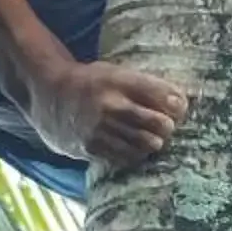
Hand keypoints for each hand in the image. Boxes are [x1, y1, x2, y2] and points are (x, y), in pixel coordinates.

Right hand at [25, 57, 187, 171]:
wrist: (50, 96)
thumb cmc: (91, 83)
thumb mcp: (114, 72)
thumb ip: (144, 85)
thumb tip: (181, 102)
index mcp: (117, 80)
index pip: (160, 94)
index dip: (177, 103)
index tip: (180, 107)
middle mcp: (110, 104)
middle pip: (158, 123)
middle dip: (168, 126)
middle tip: (167, 126)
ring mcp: (100, 128)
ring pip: (145, 144)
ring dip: (155, 142)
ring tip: (154, 137)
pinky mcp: (92, 147)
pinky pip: (127, 157)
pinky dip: (137, 154)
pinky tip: (136, 146)